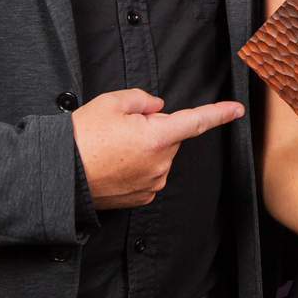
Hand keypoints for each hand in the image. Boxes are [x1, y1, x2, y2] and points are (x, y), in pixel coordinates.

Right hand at [72, 89, 241, 209]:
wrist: (60, 176)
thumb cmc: (81, 138)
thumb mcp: (111, 103)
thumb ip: (143, 99)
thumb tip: (157, 108)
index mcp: (157, 137)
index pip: (196, 121)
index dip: (219, 113)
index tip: (237, 110)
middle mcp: (160, 164)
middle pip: (169, 137)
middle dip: (153, 129)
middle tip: (120, 130)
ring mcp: (152, 184)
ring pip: (159, 156)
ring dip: (144, 149)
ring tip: (112, 149)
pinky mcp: (142, 198)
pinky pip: (149, 174)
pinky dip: (137, 167)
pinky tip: (114, 165)